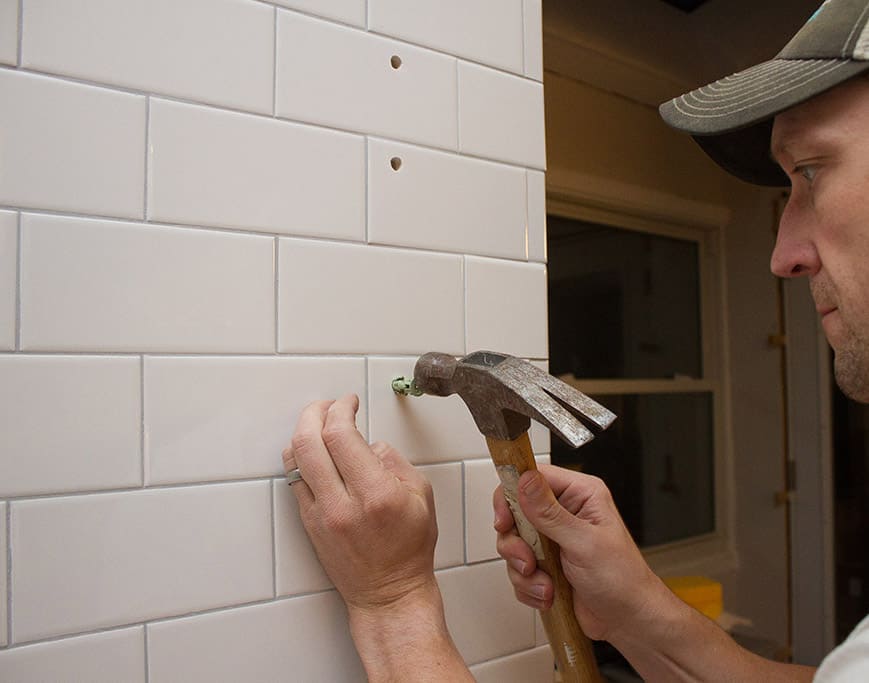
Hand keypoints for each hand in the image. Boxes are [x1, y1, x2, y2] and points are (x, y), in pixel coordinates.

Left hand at [283, 395, 472, 681]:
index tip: (349, 401)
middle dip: (315, 412)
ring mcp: (320, 514)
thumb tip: (370, 443)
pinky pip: (293, 479)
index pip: (341, 434)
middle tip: (328, 405)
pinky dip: (299, 457)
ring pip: (293, 458)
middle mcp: (342, 503)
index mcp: (376, 492)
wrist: (388, 594)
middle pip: (308, 440)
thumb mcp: (422, 496)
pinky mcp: (308, 523)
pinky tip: (312, 451)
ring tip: (318, 424)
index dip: (341, 408)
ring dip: (303, 432)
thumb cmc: (410, 549)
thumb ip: (395, 461)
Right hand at [494, 464, 665, 641]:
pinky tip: (549, 593)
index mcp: (580, 494)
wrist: (628, 621)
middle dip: (517, 544)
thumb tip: (526, 480)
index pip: (532, 477)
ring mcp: (552, 539)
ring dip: (525, 571)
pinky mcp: (545, 563)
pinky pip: (518, 569)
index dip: (512, 496)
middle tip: (529, 561)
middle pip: (516, 513)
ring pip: (514, 544)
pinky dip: (528, 586)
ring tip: (546, 584)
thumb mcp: (585, 543)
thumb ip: (550, 513)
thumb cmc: (623, 580)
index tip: (505, 521)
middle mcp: (563, 512)